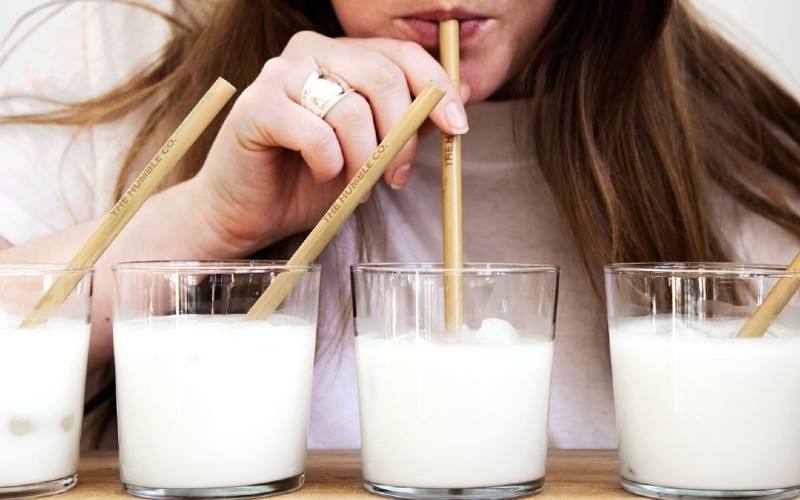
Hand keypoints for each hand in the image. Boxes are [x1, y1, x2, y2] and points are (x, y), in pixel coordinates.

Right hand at [186, 31, 468, 256]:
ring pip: (351, 109)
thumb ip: (404, 122)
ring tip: (353, 185)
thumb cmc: (308, 178)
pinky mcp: (256, 106)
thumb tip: (457, 103)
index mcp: (342, 54)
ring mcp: (279, 74)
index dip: (437, 89)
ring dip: (363, 160)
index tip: (457, 127)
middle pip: (382, 77)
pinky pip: (315, 134)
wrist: (247, 211)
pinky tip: (320, 174)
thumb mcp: (370, 149)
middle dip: (401, 135)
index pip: (403, 54)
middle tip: (397, 177)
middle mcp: (310, 50)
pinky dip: (327, 164)